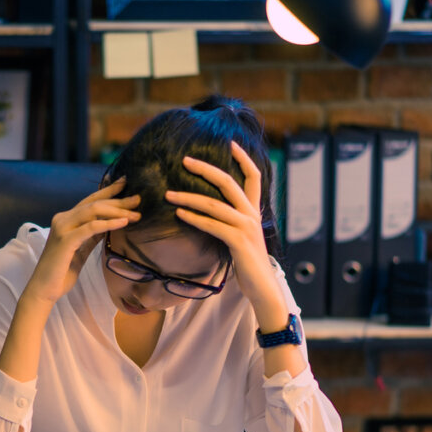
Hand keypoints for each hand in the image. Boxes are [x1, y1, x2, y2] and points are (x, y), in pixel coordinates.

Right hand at [22, 177, 140, 305]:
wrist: (45, 289)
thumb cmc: (62, 272)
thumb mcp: (82, 249)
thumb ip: (92, 235)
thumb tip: (111, 223)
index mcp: (66, 220)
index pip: (90, 201)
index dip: (108, 191)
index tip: (125, 183)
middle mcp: (63, 219)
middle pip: (94, 203)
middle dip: (118, 200)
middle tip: (138, 199)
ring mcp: (63, 228)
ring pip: (93, 211)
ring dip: (117, 211)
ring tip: (135, 213)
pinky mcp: (66, 241)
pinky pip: (91, 228)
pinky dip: (108, 223)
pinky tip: (123, 222)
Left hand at [165, 142, 283, 315]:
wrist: (263, 288)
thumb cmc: (248, 265)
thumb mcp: (240, 238)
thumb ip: (230, 223)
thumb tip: (211, 215)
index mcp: (254, 212)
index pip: (254, 177)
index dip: (243, 158)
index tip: (230, 143)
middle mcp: (252, 215)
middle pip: (228, 182)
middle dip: (205, 169)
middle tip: (185, 160)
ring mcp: (246, 227)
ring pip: (214, 204)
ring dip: (189, 197)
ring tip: (169, 194)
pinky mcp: (239, 241)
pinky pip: (212, 225)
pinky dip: (195, 218)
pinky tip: (180, 214)